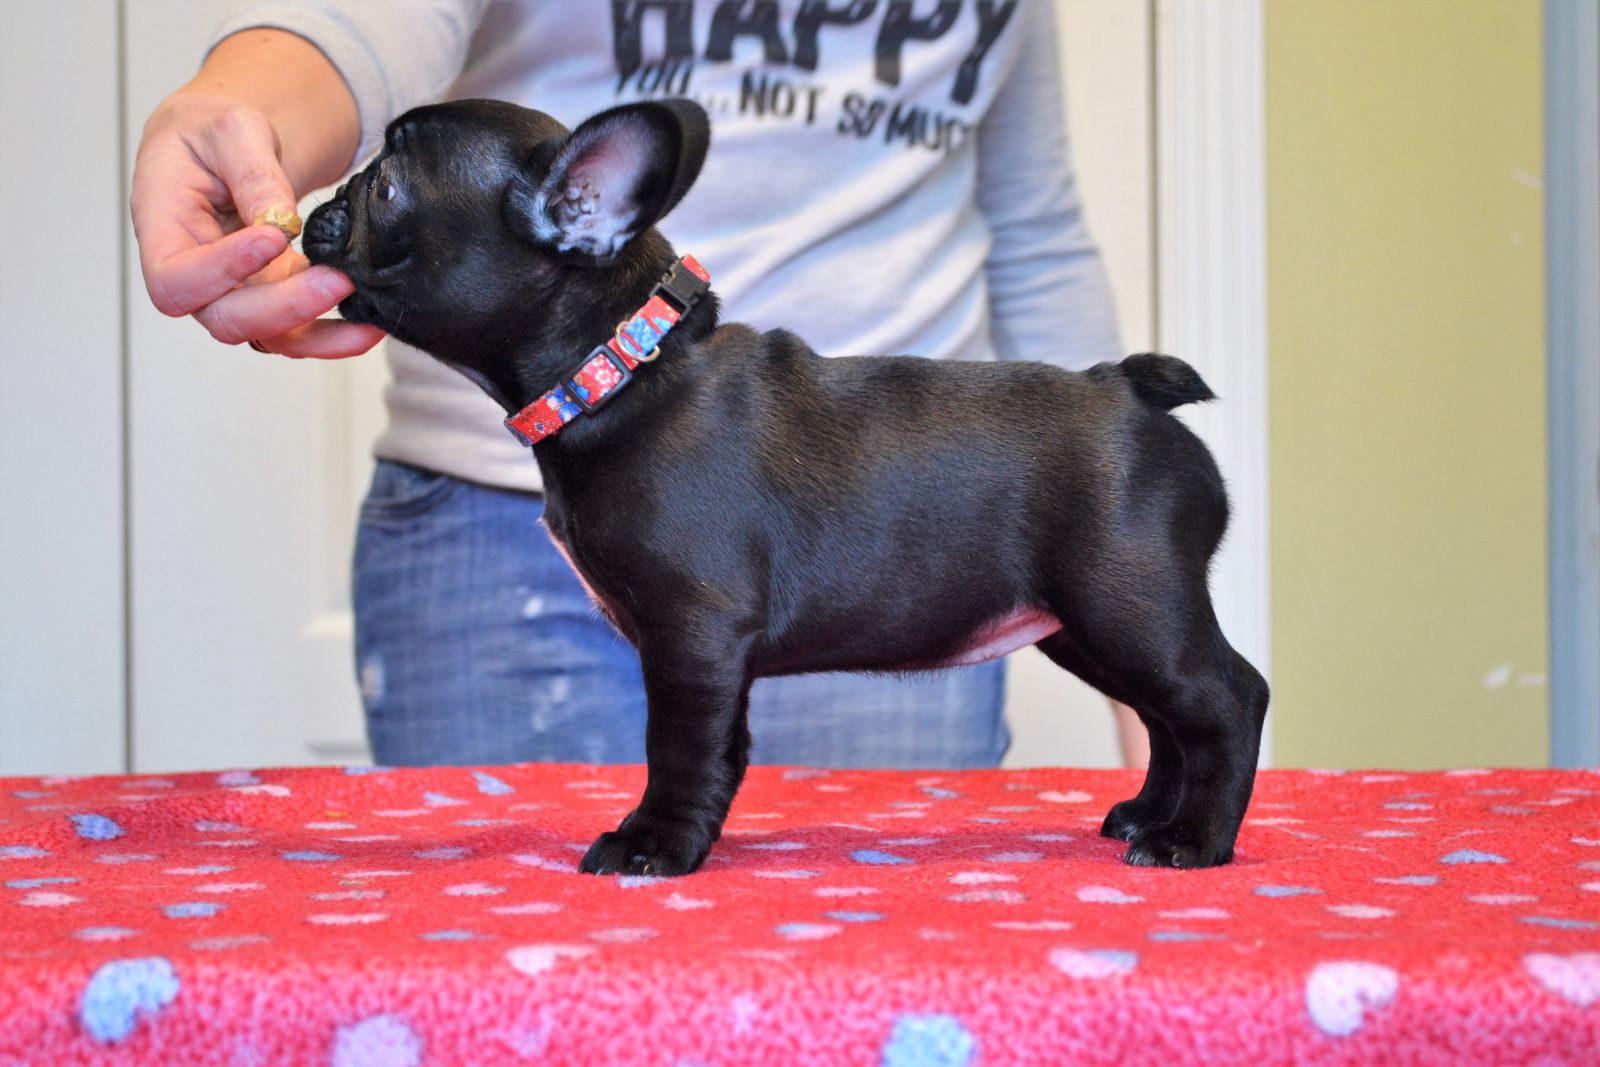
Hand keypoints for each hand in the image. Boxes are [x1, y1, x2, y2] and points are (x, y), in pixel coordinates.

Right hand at [132, 92, 382, 358]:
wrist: (228, 142)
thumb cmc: (211, 131)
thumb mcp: (231, 129)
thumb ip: (254, 175)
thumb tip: (283, 223)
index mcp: (162, 226)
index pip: (174, 278)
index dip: (219, 272)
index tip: (271, 239)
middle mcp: (194, 272)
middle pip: (225, 318)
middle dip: (284, 307)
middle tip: (336, 280)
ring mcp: (234, 291)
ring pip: (267, 335)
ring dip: (317, 333)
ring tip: (365, 320)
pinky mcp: (272, 297)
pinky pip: (297, 332)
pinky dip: (333, 338)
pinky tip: (367, 328)